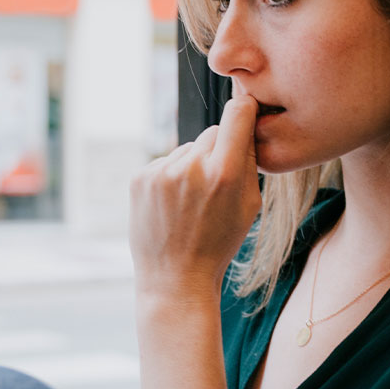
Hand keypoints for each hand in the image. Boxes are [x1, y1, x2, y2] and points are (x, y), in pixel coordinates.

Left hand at [129, 95, 261, 298]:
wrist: (176, 278)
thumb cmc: (219, 243)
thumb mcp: (250, 206)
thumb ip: (249, 161)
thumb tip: (245, 121)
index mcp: (224, 173)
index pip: (237, 114)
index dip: (245, 110)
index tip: (247, 110)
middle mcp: (190, 167)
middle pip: (212, 133)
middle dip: (218, 150)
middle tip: (217, 183)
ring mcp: (160, 171)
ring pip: (187, 149)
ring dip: (192, 165)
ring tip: (191, 201)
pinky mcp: (139, 177)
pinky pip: (165, 162)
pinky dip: (171, 177)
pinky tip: (173, 204)